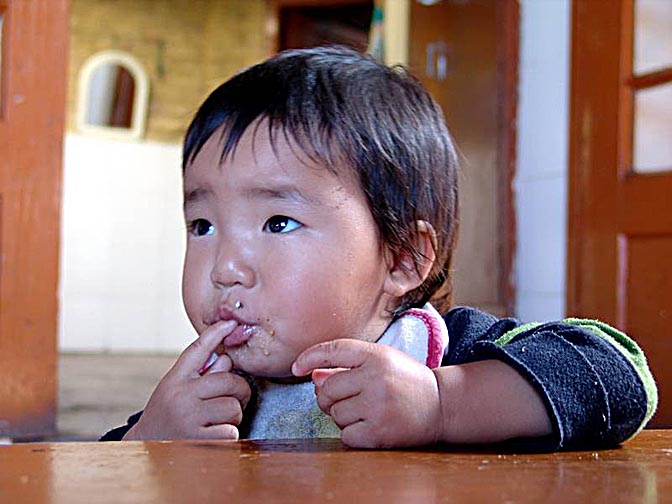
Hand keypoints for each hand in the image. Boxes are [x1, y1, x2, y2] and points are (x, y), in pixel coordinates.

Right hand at [123, 320, 251, 440]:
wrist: (145, 449)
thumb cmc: (168, 415)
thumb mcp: (175, 390)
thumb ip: (200, 374)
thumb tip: (226, 358)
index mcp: (176, 379)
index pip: (197, 349)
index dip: (216, 333)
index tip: (230, 323)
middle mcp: (181, 395)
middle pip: (229, 380)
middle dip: (239, 391)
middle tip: (236, 400)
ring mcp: (188, 417)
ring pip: (233, 406)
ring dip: (233, 416)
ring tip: (218, 421)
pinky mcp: (198, 439)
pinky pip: (231, 430)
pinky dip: (229, 435)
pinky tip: (214, 436)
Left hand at [292, 339, 442, 447]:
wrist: (441, 405)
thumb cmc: (405, 381)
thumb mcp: (381, 361)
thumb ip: (347, 365)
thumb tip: (313, 376)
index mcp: (376, 355)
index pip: (333, 350)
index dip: (309, 357)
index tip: (296, 368)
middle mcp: (376, 378)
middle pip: (327, 389)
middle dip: (330, 396)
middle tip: (348, 397)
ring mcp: (377, 406)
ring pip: (335, 414)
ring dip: (343, 416)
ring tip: (366, 410)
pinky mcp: (379, 433)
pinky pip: (345, 435)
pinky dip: (352, 434)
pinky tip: (370, 426)